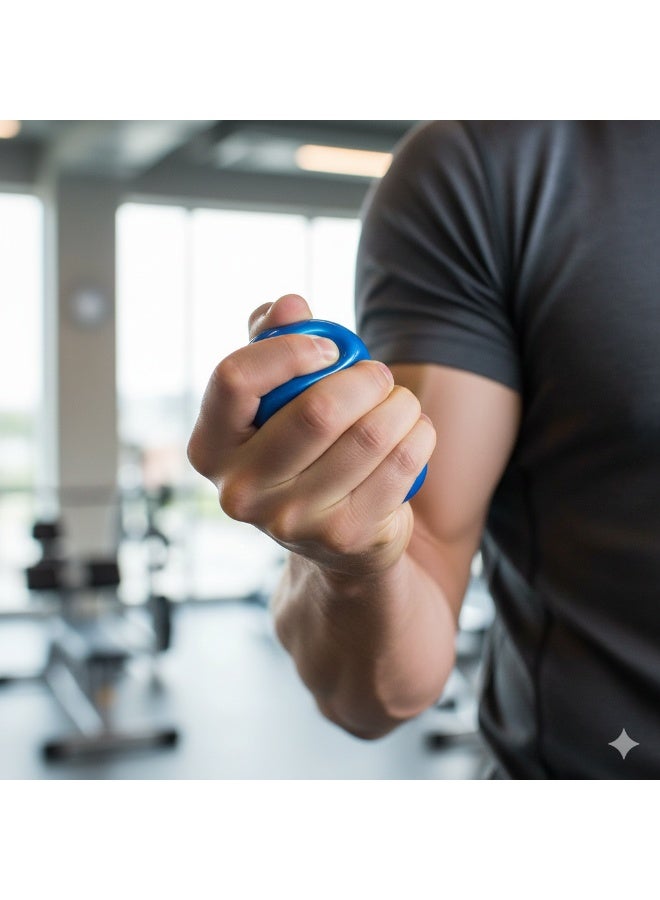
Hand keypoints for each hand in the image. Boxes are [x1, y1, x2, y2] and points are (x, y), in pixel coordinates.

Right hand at [187, 294, 435, 577]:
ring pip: (369, 434)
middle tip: (378, 374)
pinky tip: (414, 431)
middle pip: (317, 411)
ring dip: (400, 404)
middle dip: (365, 378)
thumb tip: (290, 304)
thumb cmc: (300, 445)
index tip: (329, 348)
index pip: (234, 379)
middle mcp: (241, 491)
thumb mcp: (274, 396)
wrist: (336, 533)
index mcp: (210, 447)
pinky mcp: (344, 536)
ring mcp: (291, 521)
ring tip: (401, 402)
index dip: (289, 350)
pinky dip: (419, 434)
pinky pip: (402, 463)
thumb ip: (271, 341)